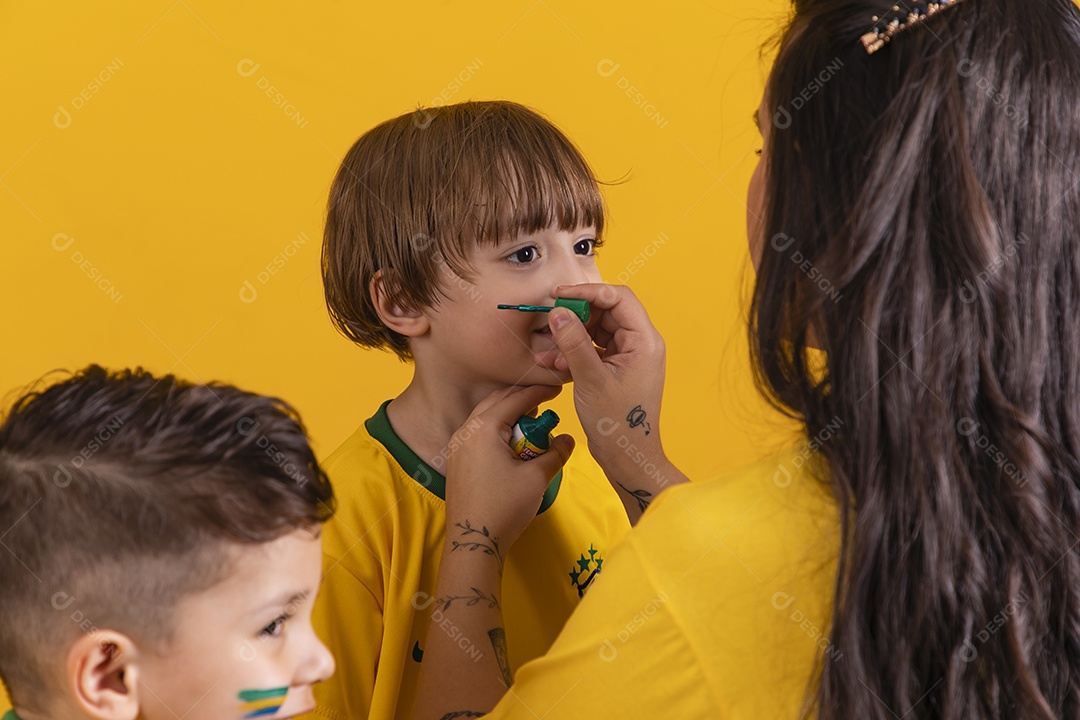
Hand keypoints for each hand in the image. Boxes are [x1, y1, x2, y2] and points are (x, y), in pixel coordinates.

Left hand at [444, 385, 574, 547]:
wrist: (472, 540)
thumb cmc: (504, 507)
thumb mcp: (537, 478)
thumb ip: (555, 453)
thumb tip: (567, 439)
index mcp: (484, 428)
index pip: (515, 398)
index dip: (538, 391)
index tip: (556, 388)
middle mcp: (466, 431)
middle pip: (497, 401)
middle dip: (522, 399)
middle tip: (545, 405)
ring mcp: (457, 446)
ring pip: (485, 417)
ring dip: (508, 415)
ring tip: (531, 424)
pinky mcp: (456, 460)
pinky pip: (478, 433)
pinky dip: (497, 430)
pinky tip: (512, 444)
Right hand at [540, 283, 687, 520]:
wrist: (627, 458)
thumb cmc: (617, 423)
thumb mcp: (591, 379)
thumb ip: (574, 343)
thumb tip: (558, 312)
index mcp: (644, 341)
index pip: (618, 298)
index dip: (588, 291)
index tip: (560, 295)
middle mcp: (640, 344)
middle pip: (606, 312)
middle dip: (576, 315)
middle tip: (550, 319)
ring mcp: (628, 357)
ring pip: (596, 332)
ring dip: (570, 337)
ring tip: (547, 349)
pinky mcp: (616, 370)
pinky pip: (593, 350)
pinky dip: (573, 353)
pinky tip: (552, 363)